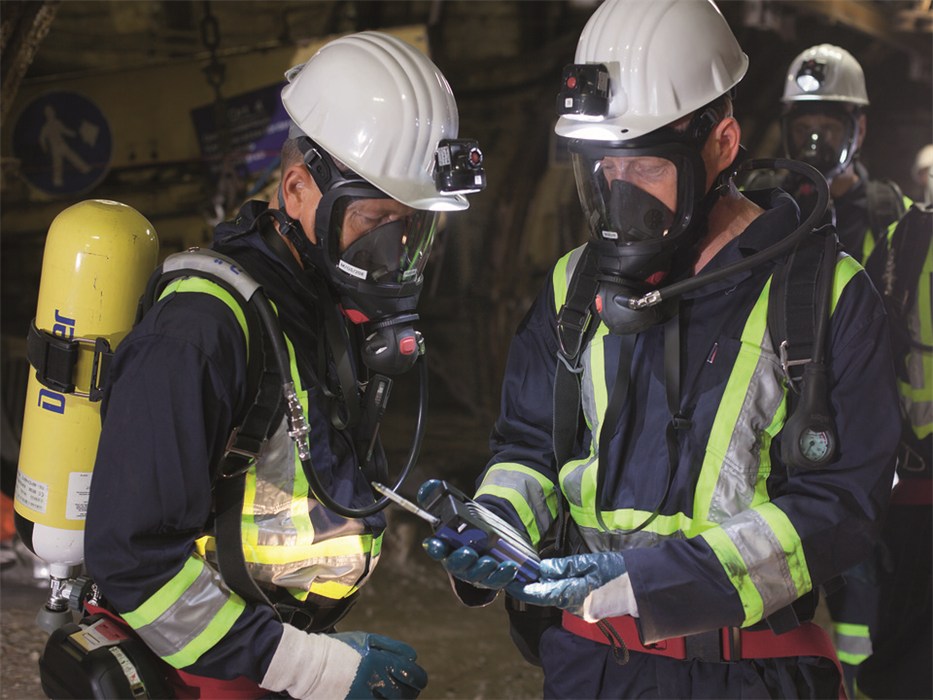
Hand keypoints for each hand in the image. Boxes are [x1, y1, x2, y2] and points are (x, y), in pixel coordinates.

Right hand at [332, 632, 426, 698]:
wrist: (309, 665)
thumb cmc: (338, 649)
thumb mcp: (366, 639)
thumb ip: (391, 647)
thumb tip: (413, 657)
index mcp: (378, 661)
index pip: (411, 674)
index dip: (419, 678)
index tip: (419, 679)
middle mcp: (373, 681)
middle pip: (404, 693)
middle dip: (411, 692)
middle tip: (411, 690)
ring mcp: (362, 696)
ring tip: (397, 696)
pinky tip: (380, 698)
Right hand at [417, 479, 518, 589]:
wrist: (490, 537)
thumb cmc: (467, 525)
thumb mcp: (455, 507)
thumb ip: (437, 495)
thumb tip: (429, 486)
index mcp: (447, 547)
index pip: (437, 549)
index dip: (435, 547)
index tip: (436, 543)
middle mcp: (461, 564)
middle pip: (459, 566)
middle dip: (463, 561)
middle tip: (470, 553)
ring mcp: (479, 573)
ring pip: (481, 577)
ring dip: (487, 571)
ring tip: (493, 562)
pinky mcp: (497, 578)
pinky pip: (501, 581)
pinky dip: (506, 577)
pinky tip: (512, 568)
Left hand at [506, 552, 631, 619]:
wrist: (645, 587)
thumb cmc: (620, 571)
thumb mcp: (590, 563)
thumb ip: (564, 567)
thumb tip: (542, 569)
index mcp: (574, 595)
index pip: (539, 594)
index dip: (522, 587)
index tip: (509, 580)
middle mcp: (576, 608)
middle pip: (546, 596)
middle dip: (532, 584)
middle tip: (519, 569)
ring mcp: (583, 611)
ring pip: (556, 596)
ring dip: (545, 585)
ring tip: (533, 570)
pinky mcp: (589, 609)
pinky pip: (568, 598)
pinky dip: (559, 588)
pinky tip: (555, 577)